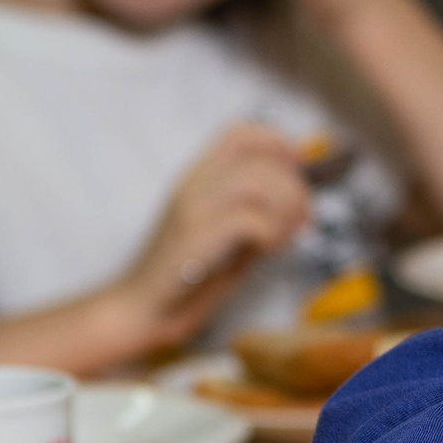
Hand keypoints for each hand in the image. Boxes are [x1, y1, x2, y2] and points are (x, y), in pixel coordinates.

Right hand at [109, 125, 310, 345]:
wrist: (140, 309)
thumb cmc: (186, 280)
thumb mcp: (227, 239)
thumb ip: (256, 217)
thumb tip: (299, 205)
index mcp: (196, 179)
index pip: (239, 134)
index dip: (277, 143)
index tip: (298, 170)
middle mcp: (193, 185)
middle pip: (261, 159)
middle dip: (295, 188)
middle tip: (302, 221)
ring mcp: (192, 208)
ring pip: (259, 182)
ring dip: (286, 210)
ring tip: (284, 237)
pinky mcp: (195, 236)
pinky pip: (251, 219)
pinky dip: (271, 234)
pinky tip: (265, 251)